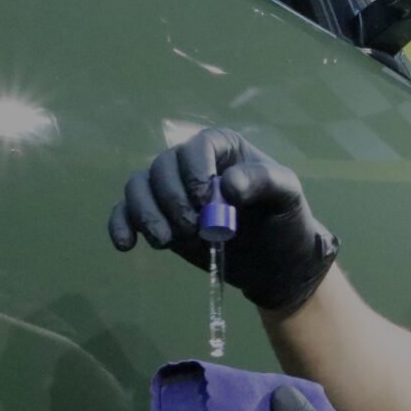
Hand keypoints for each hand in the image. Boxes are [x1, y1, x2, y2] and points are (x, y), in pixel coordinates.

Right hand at [108, 127, 337, 314]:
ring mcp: (171, 191)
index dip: (196, 170)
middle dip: (172, 200)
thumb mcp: (288, 197)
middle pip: (163, 167)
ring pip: (138, 187)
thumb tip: (228, 184)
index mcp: (223, 148)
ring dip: (146, 214)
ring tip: (166, 242)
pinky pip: (126, 212)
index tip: (205, 201)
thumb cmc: (285, 221)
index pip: (198, 146)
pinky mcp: (158, 218)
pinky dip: (121, 225)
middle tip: (193, 230)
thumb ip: (264, 181)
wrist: (276, 263)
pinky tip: (126, 245)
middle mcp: (191, 164)